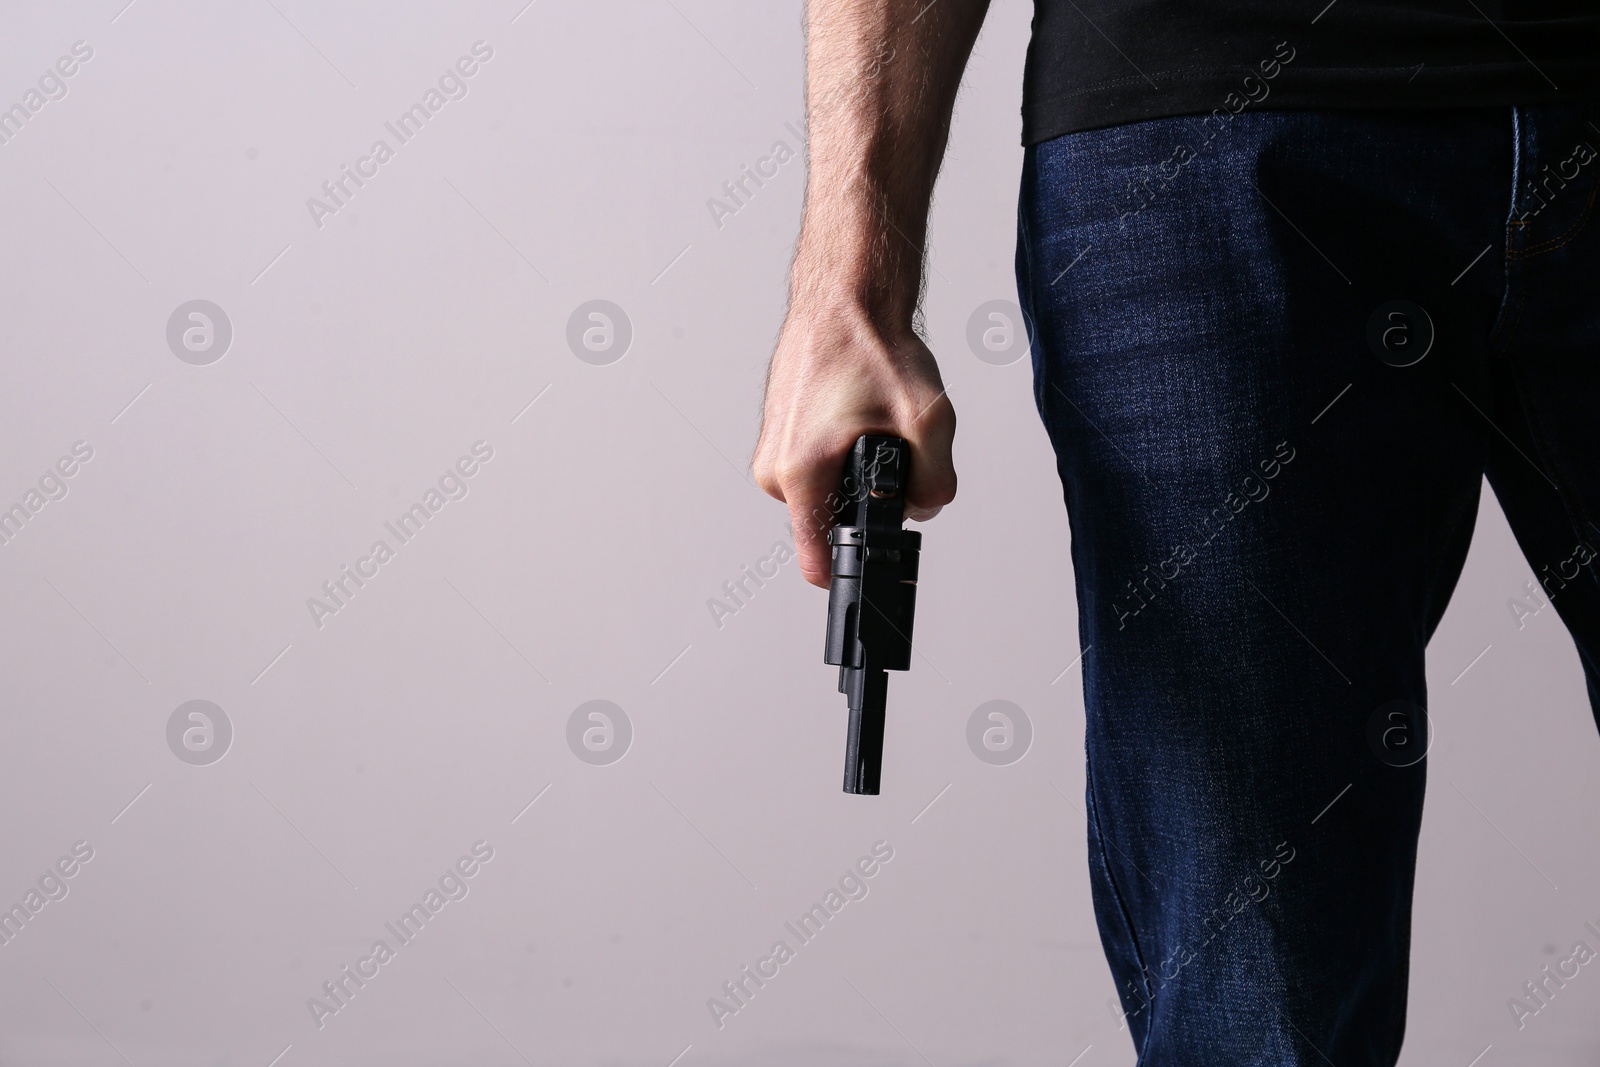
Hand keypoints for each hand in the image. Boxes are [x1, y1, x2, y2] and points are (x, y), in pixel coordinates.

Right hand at [753, 302, 956, 587]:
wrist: (846, 297)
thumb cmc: (871, 345)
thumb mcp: (928, 421)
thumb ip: (934, 484)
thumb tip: (924, 510)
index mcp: (799, 472)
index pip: (817, 559)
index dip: (854, 566)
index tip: (874, 569)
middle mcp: (776, 468)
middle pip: (836, 520)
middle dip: (872, 500)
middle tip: (891, 448)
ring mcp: (774, 449)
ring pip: (832, 491)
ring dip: (860, 470)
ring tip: (874, 420)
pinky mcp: (781, 434)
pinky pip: (821, 465)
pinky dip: (846, 448)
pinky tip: (860, 413)